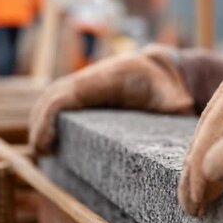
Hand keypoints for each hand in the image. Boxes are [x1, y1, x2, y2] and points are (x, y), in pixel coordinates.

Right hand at [29, 44, 193, 152]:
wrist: (161, 69)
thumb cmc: (164, 85)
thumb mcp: (172, 96)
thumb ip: (176, 106)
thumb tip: (183, 115)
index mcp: (103, 80)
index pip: (64, 96)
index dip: (48, 119)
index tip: (45, 144)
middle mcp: (88, 80)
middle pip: (50, 99)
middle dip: (39, 125)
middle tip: (42, 153)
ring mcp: (83, 85)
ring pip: (50, 100)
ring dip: (40, 122)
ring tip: (44, 151)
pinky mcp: (84, 94)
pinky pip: (58, 103)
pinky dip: (47, 118)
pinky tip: (49, 142)